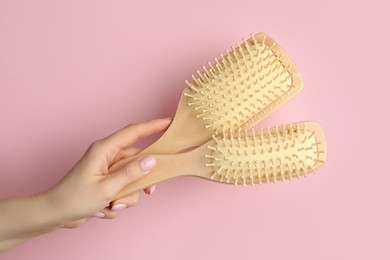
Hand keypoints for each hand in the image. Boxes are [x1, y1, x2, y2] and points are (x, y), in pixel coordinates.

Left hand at [42, 118, 170, 227]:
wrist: (55, 214)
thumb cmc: (74, 198)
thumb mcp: (106, 187)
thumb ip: (131, 173)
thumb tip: (152, 161)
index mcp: (104, 150)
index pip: (133, 132)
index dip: (153, 126)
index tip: (169, 122)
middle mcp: (107, 157)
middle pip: (137, 161)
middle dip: (141, 180)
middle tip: (149, 191)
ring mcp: (108, 170)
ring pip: (132, 179)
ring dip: (126, 196)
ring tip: (111, 204)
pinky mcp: (107, 182)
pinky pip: (124, 190)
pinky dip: (119, 201)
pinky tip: (103, 208)